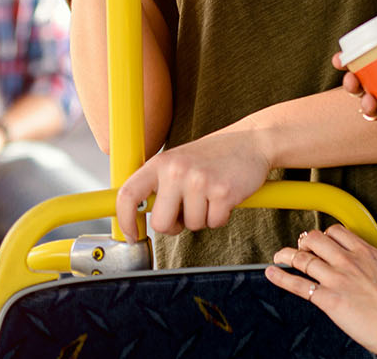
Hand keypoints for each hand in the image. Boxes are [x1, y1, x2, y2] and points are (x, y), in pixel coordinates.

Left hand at [113, 129, 271, 241]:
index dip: (125, 220)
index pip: (128, 194)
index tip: (131, 234)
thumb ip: (159, 185)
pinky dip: (221, 217)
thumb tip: (137, 215)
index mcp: (161, 163)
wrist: (251, 141)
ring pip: (191, 226)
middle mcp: (176, 170)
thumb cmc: (214, 155)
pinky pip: (214, 223)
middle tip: (188, 211)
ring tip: (210, 195)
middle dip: (175, 225)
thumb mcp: (178, 162)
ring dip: (202, 218)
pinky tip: (225, 197)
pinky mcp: (223, 192)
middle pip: (161, 223)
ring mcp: (199, 181)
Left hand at [267, 225, 376, 357]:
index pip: (338, 232)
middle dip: (305, 241)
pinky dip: (281, 277)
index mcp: (368, 253)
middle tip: (300, 246)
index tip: (322, 239)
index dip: (326, 234)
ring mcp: (336, 277)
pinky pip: (297, 284)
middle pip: (315, 239)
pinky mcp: (327, 298)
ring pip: (303, 258)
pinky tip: (272, 273)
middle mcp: (349, 260)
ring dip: (287, 255)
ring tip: (280, 256)